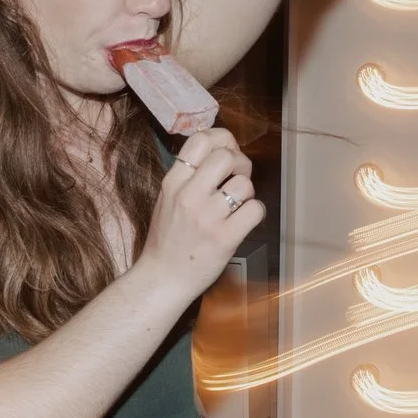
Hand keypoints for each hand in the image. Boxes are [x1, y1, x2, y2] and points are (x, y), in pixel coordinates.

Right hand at [133, 128, 263, 305]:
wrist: (162, 279)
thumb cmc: (167, 239)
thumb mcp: (167, 198)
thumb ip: (188, 175)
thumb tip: (220, 150)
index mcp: (173, 182)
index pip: (200, 139)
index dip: (222, 138)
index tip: (227, 150)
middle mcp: (189, 195)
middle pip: (226, 156)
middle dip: (240, 163)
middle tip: (237, 179)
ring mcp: (208, 217)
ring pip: (244, 183)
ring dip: (247, 192)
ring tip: (237, 205)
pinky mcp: (225, 238)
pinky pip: (255, 209)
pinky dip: (254, 213)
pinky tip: (243, 221)